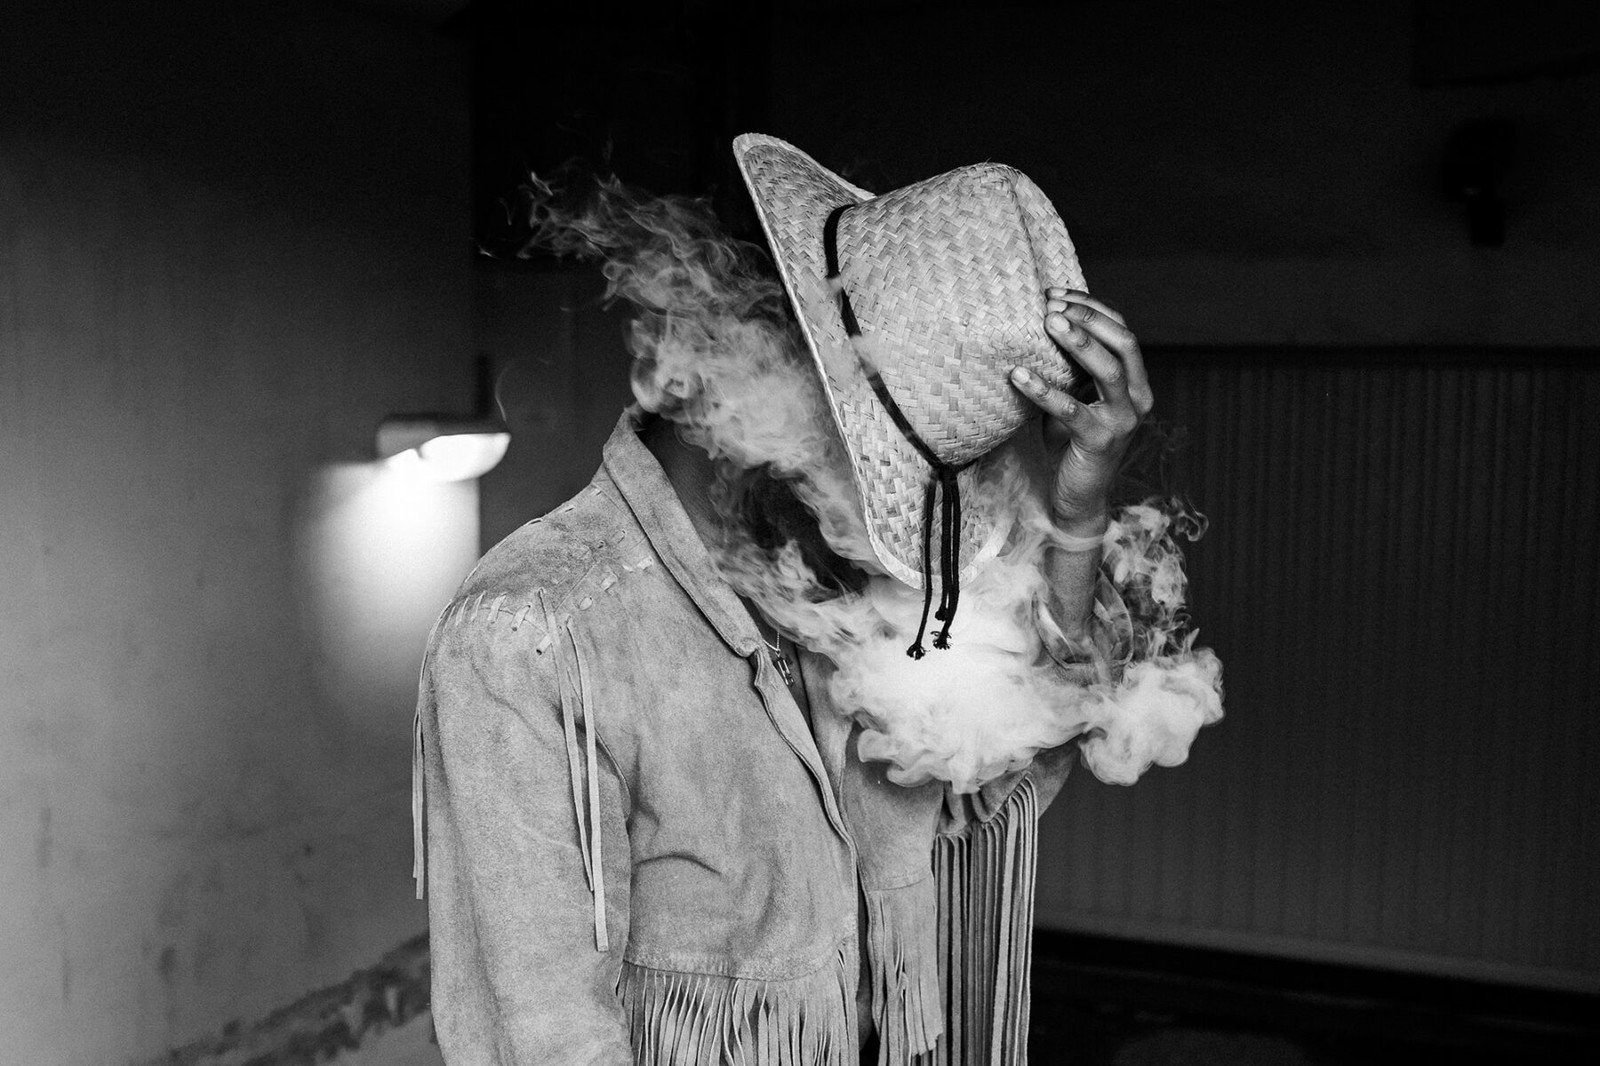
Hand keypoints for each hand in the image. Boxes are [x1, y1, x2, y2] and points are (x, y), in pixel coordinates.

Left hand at [1009, 289, 1153, 531]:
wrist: (1078, 497)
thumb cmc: (1072, 443)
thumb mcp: (1077, 396)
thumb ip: (1072, 367)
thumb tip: (1043, 323)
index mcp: (1135, 382)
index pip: (1122, 330)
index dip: (1092, 307)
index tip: (1056, 293)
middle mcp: (1138, 398)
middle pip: (1124, 343)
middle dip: (1088, 318)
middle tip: (1052, 305)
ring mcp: (1122, 421)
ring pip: (1108, 370)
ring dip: (1078, 343)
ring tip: (1048, 324)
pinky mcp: (1100, 442)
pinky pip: (1071, 410)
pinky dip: (1043, 390)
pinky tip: (1018, 375)